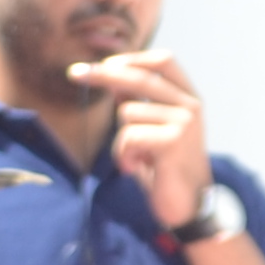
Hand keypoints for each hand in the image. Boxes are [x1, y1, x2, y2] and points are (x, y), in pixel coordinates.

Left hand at [69, 49, 215, 231]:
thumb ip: (138, 102)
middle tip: (74, 74)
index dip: (131, 58)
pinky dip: (124, 155)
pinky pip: (128, 136)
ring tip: (136, 158)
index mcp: (188, 98)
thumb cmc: (167, 167)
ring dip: (121, 138)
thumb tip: (112, 78)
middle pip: (140, 77)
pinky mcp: (173, 142)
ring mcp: (184, 123)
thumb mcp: (152, 129)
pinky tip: (135, 168)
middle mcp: (190, 106)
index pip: (162, 61)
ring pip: (127, 112)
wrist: (188, 205)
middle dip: (103, 74)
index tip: (103, 64)